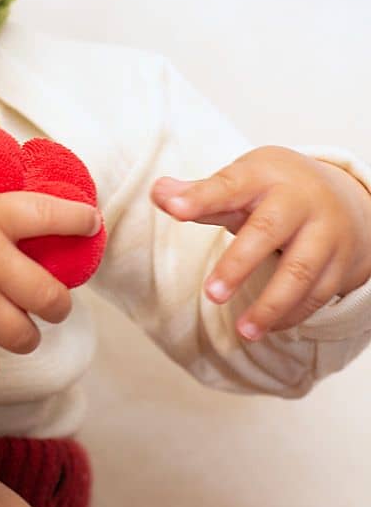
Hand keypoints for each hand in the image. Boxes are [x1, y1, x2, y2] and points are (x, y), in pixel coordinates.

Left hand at [153, 147, 370, 339]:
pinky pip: (318, 293)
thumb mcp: (243, 181)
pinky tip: (269, 328)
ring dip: (271, 305)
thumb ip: (200, 193)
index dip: (200, 197)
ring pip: (299, 271)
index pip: (229, 184)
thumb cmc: (278, 191)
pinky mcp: (341, 263)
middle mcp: (299, 201)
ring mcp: (325, 232)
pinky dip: (293, 314)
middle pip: (268, 230)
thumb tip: (159, 192)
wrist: (347, 199)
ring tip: (243, 331)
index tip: (172, 207)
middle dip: (238, 264)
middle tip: (211, 294)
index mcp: (265, 175)